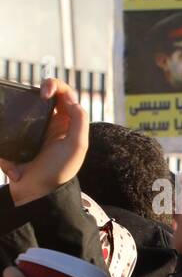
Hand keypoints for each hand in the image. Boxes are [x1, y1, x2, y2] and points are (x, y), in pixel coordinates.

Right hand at [0, 78, 89, 207]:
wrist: (36, 190)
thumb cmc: (59, 170)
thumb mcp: (77, 146)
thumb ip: (79, 121)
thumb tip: (71, 99)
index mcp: (67, 122)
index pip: (64, 94)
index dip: (55, 85)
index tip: (45, 94)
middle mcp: (50, 121)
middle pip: (44, 94)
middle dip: (41, 88)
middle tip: (37, 94)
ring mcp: (31, 127)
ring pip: (24, 104)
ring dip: (22, 101)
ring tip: (19, 100)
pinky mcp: (15, 135)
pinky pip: (9, 122)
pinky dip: (7, 121)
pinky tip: (13, 128)